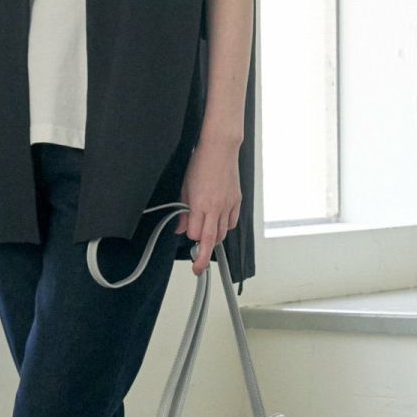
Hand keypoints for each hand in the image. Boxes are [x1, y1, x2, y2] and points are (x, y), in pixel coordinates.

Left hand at [173, 138, 242, 274]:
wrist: (219, 149)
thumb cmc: (200, 163)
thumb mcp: (184, 187)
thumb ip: (182, 211)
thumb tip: (180, 228)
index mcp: (200, 204)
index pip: (194, 234)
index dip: (189, 238)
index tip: (186, 243)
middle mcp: (215, 207)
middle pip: (210, 240)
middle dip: (202, 256)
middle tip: (198, 267)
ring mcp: (228, 205)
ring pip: (222, 233)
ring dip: (214, 240)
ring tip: (207, 240)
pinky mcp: (236, 201)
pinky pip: (232, 222)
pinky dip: (225, 227)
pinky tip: (219, 224)